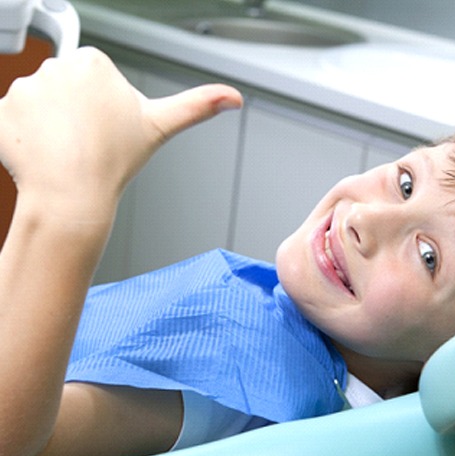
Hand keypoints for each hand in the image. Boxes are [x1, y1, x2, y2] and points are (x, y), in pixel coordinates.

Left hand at [0, 47, 241, 218]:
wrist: (73, 197)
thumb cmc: (114, 163)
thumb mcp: (160, 127)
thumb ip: (198, 106)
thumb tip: (234, 98)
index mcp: (93, 63)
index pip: (94, 78)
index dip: (102, 108)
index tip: (106, 129)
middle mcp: (56, 67)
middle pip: (67, 89)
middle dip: (75, 113)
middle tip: (87, 143)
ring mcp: (24, 88)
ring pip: (40, 105)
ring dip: (49, 126)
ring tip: (66, 152)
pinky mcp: (2, 110)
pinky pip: (14, 120)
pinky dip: (25, 137)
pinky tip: (42, 154)